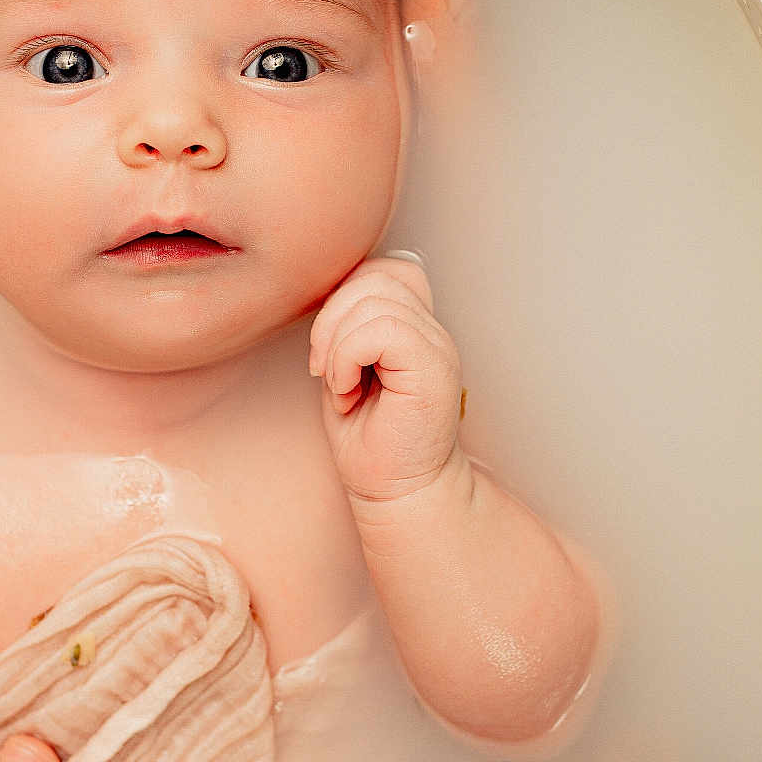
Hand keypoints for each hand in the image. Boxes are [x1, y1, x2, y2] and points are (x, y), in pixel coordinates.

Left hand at [308, 255, 463, 503]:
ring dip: (338, 344)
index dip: (342, 300)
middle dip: (331, 319)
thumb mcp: (345, 368)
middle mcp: (431, 330)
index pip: (381, 270)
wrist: (397, 491)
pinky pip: (381, 329)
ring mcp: (436, 347)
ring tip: (341, 385)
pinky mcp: (433, 370)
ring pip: (373, 300)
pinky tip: (348, 390)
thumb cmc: (370, 438)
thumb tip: (326, 297)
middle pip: (374, 278)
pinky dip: (347, 357)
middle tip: (325, 369)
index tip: (326, 352)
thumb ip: (346, 327)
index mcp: (414, 326)